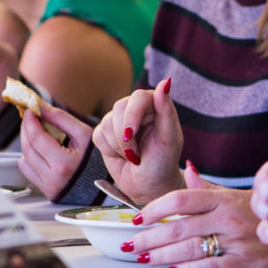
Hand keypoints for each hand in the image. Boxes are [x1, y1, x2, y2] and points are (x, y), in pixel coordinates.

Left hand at [18, 104, 93, 201]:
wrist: (106, 182)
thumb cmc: (98, 158)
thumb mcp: (84, 134)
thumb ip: (61, 118)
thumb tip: (41, 107)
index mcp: (63, 163)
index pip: (37, 138)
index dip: (30, 121)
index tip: (30, 110)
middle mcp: (53, 178)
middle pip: (27, 148)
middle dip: (26, 129)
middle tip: (31, 118)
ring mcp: (49, 187)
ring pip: (23, 160)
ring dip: (27, 144)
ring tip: (37, 134)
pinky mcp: (47, 191)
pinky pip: (28, 171)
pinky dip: (29, 158)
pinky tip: (41, 151)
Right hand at [91, 78, 183, 205]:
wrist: (148, 185)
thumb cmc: (163, 162)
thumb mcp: (169, 139)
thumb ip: (166, 111)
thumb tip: (165, 82)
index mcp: (156, 105)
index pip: (139, 97)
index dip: (133, 115)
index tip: (131, 134)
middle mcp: (137, 108)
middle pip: (119, 108)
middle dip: (126, 137)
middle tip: (136, 154)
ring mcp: (119, 119)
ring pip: (106, 123)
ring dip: (119, 146)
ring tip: (134, 156)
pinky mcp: (105, 132)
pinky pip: (97, 135)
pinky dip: (109, 150)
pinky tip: (122, 156)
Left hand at [126, 162, 267, 267]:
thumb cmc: (265, 215)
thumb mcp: (236, 194)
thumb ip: (206, 187)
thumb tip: (185, 170)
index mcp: (222, 198)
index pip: (181, 199)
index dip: (155, 209)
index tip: (139, 218)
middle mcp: (227, 218)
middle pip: (178, 227)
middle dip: (149, 238)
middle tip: (130, 243)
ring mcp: (236, 241)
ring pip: (189, 248)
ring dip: (161, 255)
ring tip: (143, 258)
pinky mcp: (244, 262)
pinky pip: (210, 267)